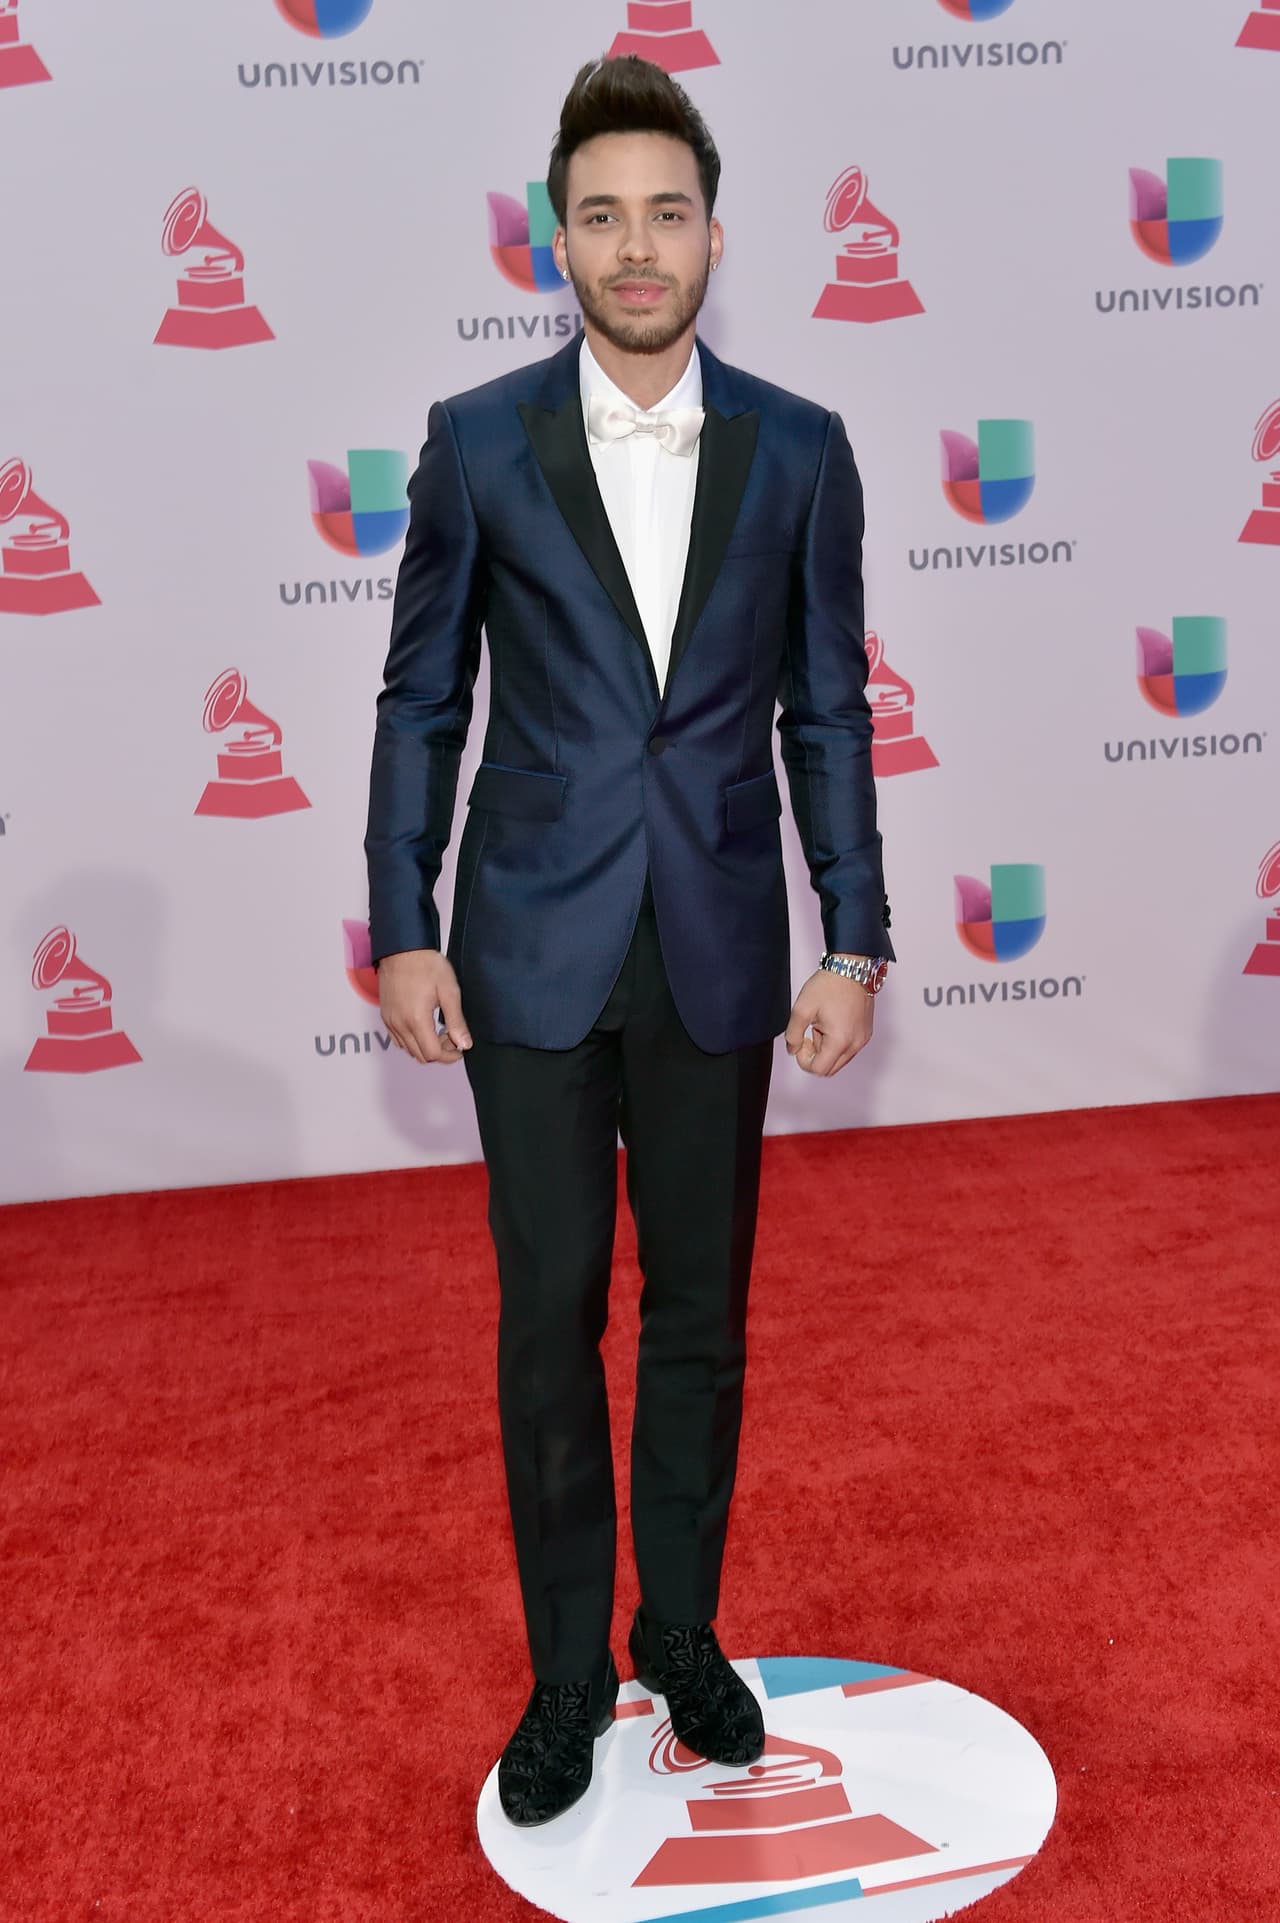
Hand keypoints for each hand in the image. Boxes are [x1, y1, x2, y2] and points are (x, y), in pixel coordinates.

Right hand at [377, 949, 471, 1064]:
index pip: (432, 1054)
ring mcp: (390, 1020)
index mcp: (416, 1020)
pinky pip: (398, 1039)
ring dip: (425, 1046)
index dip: (449, 1055)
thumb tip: (464, 1044)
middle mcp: (400, 1024)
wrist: (402, 948)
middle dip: (439, 1051)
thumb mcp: (449, 991)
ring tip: (439, 1029)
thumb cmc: (426, 965)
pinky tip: (423, 1025)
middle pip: (420, 1055)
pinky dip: (412, 1040)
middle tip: (451, 1036)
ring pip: (408, 1049)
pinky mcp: (385, 1015)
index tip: (459, 1047)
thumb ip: (456, 1021)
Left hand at [785, 969, 874, 1076]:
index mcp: (840, 1040)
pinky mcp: (865, 1033)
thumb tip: (793, 1050)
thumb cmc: (829, 985)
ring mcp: (863, 1039)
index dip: (804, 1060)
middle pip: (830, 1069)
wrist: (852, 968)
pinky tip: (831, 1023)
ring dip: (826, 1049)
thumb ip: (792, 1035)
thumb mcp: (801, 1009)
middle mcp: (855, 1044)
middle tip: (809, 1035)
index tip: (802, 1041)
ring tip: (821, 1025)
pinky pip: (848, 1049)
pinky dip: (837, 1043)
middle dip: (815, 1057)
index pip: (819, 1070)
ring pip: (839, 1060)